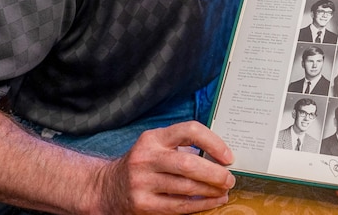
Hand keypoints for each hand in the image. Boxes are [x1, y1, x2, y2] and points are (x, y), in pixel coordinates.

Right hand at [94, 121, 235, 213]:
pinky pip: (178, 206)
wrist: (107, 187)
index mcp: (153, 138)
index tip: (228, 156)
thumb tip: (221, 156)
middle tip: (230, 178)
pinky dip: (200, 204)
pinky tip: (213, 202)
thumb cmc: (144, 164)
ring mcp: (142, 182)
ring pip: (186, 187)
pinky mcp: (142, 204)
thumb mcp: (157, 146)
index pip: (189, 130)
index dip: (213, 142)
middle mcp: (146, 158)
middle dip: (215, 173)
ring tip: (224, 190)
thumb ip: (183, 147)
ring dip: (211, 190)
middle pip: (189, 163)